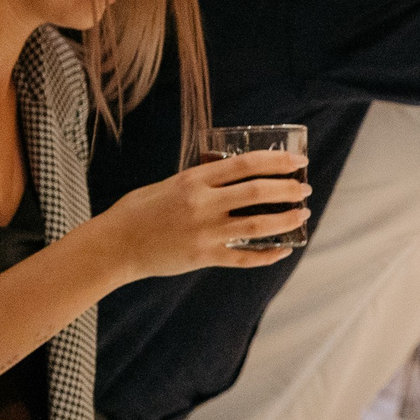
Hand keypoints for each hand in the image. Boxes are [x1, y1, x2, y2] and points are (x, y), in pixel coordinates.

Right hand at [81, 151, 310, 280]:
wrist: (114, 246)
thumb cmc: (139, 210)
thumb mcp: (170, 184)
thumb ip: (201, 180)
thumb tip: (232, 173)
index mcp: (194, 180)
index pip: (245, 164)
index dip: (276, 162)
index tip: (298, 162)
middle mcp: (202, 204)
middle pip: (258, 192)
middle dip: (288, 190)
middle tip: (305, 189)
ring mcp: (204, 232)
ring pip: (258, 225)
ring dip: (286, 220)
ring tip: (302, 215)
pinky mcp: (203, 257)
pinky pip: (244, 257)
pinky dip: (267, 255)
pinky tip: (284, 250)